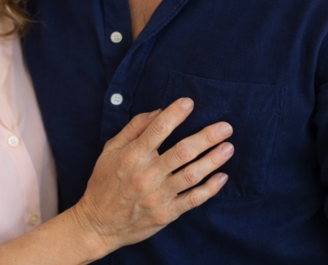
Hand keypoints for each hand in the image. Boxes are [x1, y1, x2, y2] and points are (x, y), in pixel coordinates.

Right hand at [69, 98, 232, 255]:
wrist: (98, 223)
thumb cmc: (104, 182)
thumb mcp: (110, 150)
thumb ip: (134, 128)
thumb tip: (159, 111)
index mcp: (132, 156)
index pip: (157, 130)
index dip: (175, 115)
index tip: (189, 103)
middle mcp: (146, 175)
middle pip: (182, 152)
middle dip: (206, 137)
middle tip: (225, 127)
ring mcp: (158, 196)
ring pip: (191, 175)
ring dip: (213, 160)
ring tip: (228, 147)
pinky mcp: (166, 213)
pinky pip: (192, 200)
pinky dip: (210, 189)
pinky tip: (222, 177)